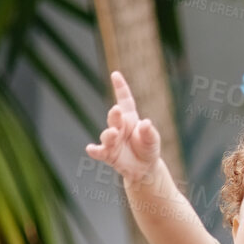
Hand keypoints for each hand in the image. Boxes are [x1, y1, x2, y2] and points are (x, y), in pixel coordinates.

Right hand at [84, 71, 162, 186]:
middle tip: (116, 110)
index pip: (125, 100)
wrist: (144, 168)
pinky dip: (94, 150)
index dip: (120, 88)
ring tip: (113, 133)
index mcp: (129, 118)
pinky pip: (99, 151)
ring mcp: (112, 140)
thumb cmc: (147, 147)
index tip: (115, 75)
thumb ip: (149, 132)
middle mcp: (118, 127)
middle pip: (114, 117)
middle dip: (114, 114)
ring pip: (107, 135)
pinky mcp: (108, 154)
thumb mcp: (152, 139)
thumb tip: (147, 123)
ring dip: (109, 134)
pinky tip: (91, 149)